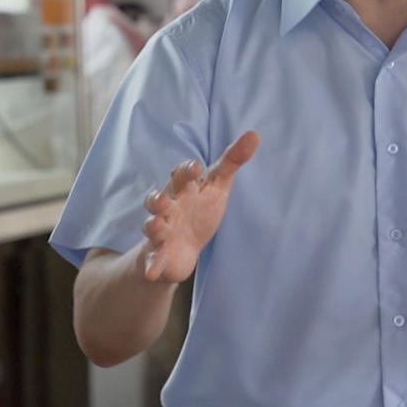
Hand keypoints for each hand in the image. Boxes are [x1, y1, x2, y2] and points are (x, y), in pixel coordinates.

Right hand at [141, 131, 259, 282]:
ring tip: (157, 226)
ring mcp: (162, 230)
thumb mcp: (217, 185)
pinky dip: (152, 264)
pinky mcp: (159, 253)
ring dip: (153, 226)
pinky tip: (152, 272)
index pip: (181, 175)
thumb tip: (254, 134)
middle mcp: (169, 207)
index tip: (195, 168)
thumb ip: (233, 160)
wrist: (183, 247)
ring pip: (152, 226)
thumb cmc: (199, 209)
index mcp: (183, 189)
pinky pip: (153, 258)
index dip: (186, 171)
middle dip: (158, 198)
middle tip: (163, 199)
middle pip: (159, 199)